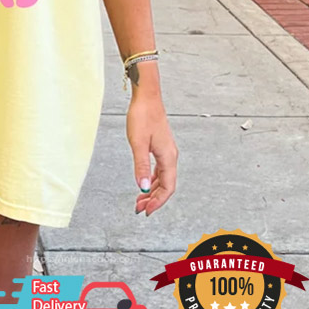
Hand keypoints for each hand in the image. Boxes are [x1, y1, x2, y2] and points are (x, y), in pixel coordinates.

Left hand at [126, 81, 177, 216]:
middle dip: (154, 199)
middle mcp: (171, 156)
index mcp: (168, 157)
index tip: (146, 211)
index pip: (168, 188)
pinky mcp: (160, 146)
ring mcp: (166, 151)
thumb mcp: (138, 143)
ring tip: (139, 199)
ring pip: (163, 178)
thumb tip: (143, 188)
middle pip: (166, 185)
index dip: (158, 202)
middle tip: (139, 209)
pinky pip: (159, 169)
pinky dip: (152, 178)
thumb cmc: (142, 116)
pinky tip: (144, 181)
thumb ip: (140, 166)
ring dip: (152, 190)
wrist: (146, 97)